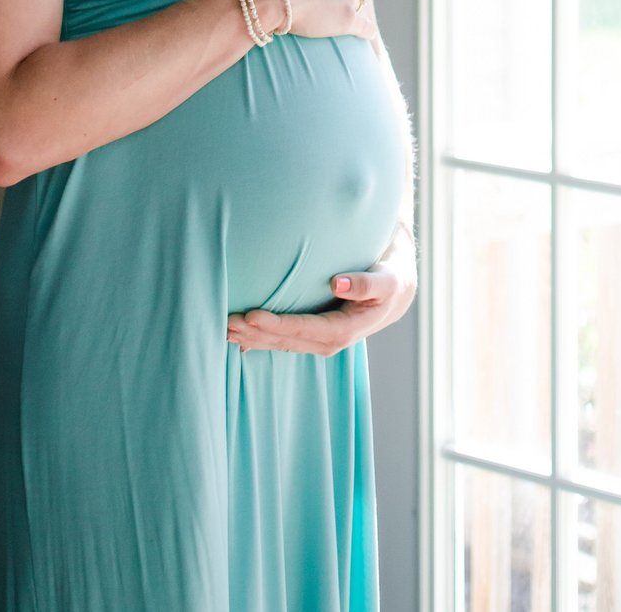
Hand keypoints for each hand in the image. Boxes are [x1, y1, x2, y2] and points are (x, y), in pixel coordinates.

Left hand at [226, 224, 416, 356]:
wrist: (396, 290)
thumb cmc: (391, 278)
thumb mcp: (388, 279)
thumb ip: (367, 283)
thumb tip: (338, 283)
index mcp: (345, 330)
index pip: (304, 329)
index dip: (277, 324)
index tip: (251, 315)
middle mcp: (329, 341)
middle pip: (286, 340)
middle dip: (255, 334)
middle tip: (225, 323)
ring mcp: (320, 340)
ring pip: (281, 342)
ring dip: (252, 338)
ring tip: (224, 328)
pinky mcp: (313, 333)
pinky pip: (284, 339)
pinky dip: (260, 338)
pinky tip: (239, 338)